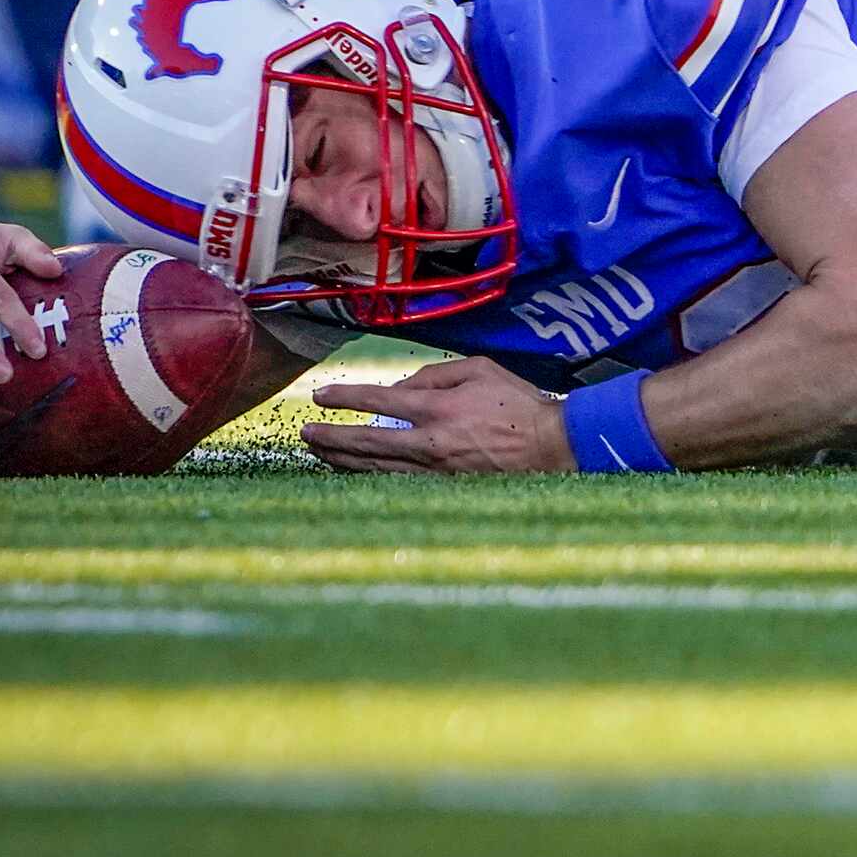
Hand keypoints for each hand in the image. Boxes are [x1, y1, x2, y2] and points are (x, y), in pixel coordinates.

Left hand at [303, 357, 573, 473]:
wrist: (551, 445)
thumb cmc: (517, 402)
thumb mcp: (479, 369)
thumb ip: (436, 374)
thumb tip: (401, 386)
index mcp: (438, 408)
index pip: (379, 401)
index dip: (346, 398)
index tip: (320, 396)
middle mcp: (429, 442)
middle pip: (367, 442)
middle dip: (331, 438)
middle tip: (305, 433)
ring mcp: (434, 470)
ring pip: (376, 467)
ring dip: (343, 460)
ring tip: (320, 453)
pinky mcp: (443, 487)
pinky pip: (396, 482)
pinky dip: (370, 476)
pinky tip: (355, 472)